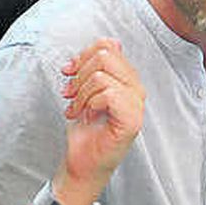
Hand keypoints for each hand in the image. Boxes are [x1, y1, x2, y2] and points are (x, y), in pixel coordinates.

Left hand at [54, 38, 144, 204]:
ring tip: (77, 110)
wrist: (83, 160)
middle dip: (79, 75)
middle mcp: (136, 89)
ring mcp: (137, 104)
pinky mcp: (132, 119)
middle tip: (70, 95)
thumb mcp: (86, 89)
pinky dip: (89, 104)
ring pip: (101, 75)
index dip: (83, 55)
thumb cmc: (86, 130)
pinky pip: (107, 95)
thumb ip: (96, 67)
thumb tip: (105, 44)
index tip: (68, 72)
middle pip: (104, 56)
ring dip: (80, 94)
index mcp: (127, 79)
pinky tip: (87, 116)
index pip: (108, 46)